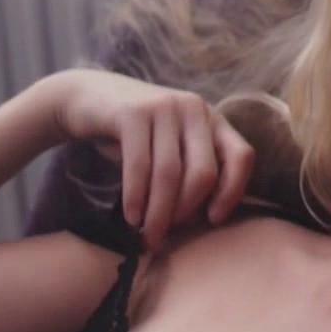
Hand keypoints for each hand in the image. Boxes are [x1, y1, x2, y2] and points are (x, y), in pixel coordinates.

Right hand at [48, 68, 254, 249]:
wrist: (89, 96)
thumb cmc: (137, 134)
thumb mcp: (173, 147)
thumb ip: (192, 171)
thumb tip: (204, 220)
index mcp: (213, 120)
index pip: (241, 156)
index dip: (233, 191)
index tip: (213, 220)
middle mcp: (195, 110)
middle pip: (203, 172)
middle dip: (186, 211)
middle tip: (167, 233)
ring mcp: (165, 108)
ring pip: (170, 173)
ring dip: (159, 212)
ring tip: (148, 235)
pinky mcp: (133, 113)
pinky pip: (139, 165)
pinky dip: (136, 197)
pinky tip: (132, 217)